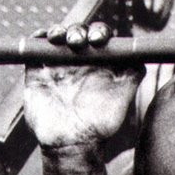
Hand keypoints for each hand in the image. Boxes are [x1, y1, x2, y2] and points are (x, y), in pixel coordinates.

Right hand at [22, 22, 142, 148]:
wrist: (72, 143)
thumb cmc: (100, 125)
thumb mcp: (122, 99)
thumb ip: (131, 77)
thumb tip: (140, 56)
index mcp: (99, 64)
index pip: (99, 38)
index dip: (99, 32)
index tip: (99, 41)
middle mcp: (78, 62)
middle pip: (78, 33)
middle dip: (79, 31)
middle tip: (78, 42)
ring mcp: (57, 65)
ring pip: (57, 37)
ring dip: (59, 31)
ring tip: (60, 38)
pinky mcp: (37, 71)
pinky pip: (34, 49)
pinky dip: (37, 38)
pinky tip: (43, 36)